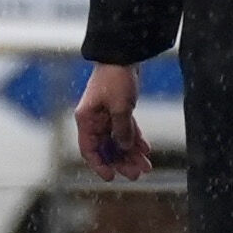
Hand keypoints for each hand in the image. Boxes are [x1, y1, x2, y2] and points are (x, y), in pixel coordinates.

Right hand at [72, 63, 152, 177]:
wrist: (123, 55)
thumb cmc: (116, 79)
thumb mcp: (120, 107)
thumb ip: (121, 130)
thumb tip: (123, 149)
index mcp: (86, 119)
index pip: (88, 149)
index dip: (99, 165)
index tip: (111, 177)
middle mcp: (94, 120)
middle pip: (106, 148)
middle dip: (121, 162)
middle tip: (137, 174)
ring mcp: (106, 115)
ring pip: (118, 140)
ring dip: (131, 153)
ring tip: (146, 167)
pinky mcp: (118, 109)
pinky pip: (126, 129)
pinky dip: (135, 139)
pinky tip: (146, 150)